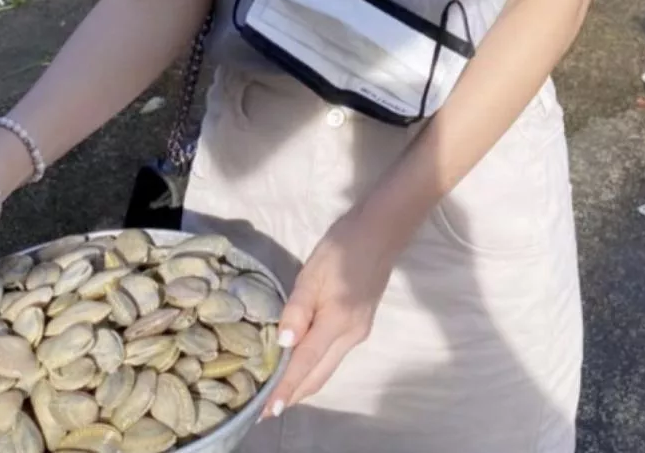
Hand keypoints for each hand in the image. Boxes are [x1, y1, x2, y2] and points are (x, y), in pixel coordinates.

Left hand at [261, 210, 395, 415]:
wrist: (379, 233)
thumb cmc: (342, 247)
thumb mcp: (312, 272)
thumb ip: (297, 308)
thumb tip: (284, 343)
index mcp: (338, 321)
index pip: (305, 363)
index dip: (285, 388)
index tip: (267, 412)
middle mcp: (351, 335)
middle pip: (318, 375)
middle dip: (293, 394)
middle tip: (265, 411)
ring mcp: (359, 332)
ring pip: (327, 368)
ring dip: (304, 383)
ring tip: (279, 393)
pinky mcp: (361, 325)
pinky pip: (333, 355)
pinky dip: (315, 366)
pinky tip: (300, 364)